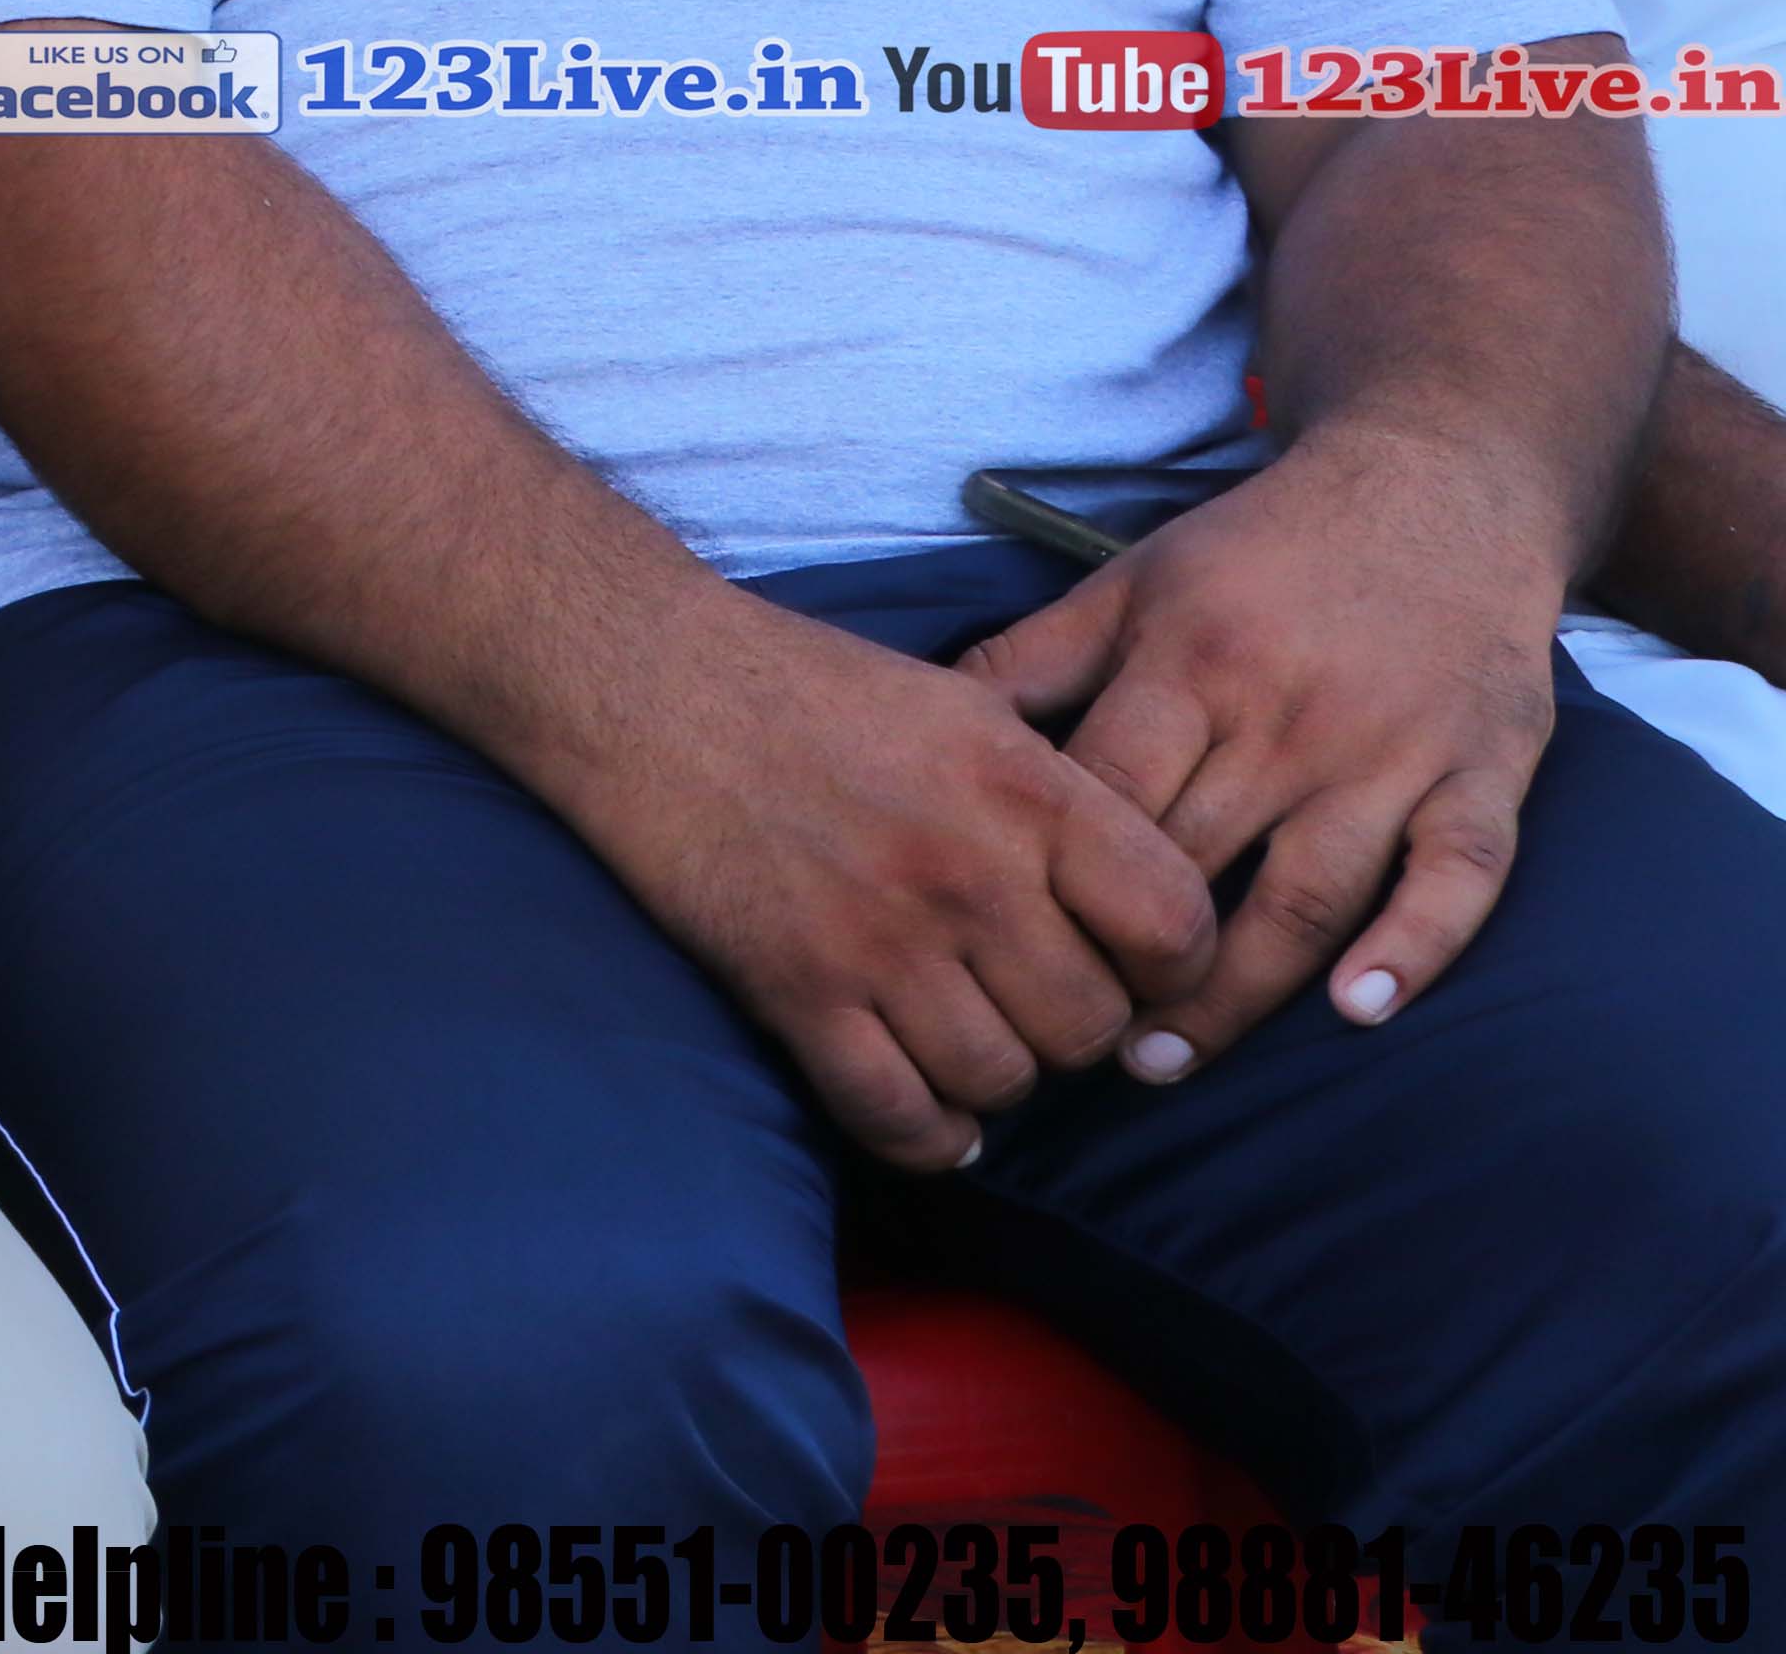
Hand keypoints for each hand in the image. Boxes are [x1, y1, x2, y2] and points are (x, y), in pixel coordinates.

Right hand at [543, 594, 1215, 1170]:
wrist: (643, 681)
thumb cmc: (806, 684)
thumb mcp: (965, 701)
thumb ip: (1054, 790)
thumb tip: (1130, 880)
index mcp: (1024, 788)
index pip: (1173, 923)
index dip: (1173, 965)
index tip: (1135, 963)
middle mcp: (967, 872)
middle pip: (1089, 1024)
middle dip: (1073, 1029)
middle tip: (1032, 1003)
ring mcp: (879, 939)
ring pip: (1001, 1080)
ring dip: (995, 1077)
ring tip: (970, 1042)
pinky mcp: (794, 988)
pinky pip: (895, 1113)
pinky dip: (926, 1135)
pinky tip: (932, 1118)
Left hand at [958, 426, 1569, 1081]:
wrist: (1439, 484)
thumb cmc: (1262, 550)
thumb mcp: (1133, 581)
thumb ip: (1033, 657)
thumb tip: (921, 721)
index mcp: (1192, 659)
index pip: (1105, 796)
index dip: (1047, 883)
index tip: (996, 952)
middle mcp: (1291, 713)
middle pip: (1194, 862)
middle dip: (1125, 963)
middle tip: (1059, 1047)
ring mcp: (1396, 750)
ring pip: (1311, 894)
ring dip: (1239, 993)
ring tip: (1164, 1062)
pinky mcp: (1488, 772)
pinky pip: (1459, 876)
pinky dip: (1414, 948)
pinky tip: (1358, 1011)